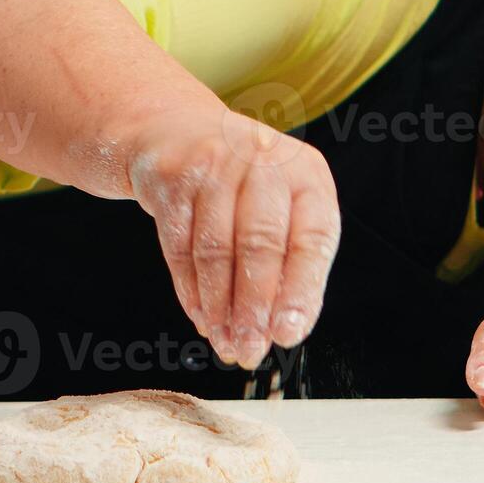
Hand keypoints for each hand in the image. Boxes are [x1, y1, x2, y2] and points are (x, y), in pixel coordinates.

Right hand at [127, 108, 341, 369]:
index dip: (301, 291)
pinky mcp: (172, 178)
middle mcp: (263, 160)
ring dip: (219, 307)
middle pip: (260, 244)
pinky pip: (179, 246)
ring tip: (225, 341)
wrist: (177, 134)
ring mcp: (214, 165)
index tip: (289, 333)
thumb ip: (292, 263)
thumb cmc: (242, 182)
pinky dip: (190, 290)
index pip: (311, 238)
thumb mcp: (283, 209)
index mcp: (306, 174)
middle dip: (254, 306)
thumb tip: (286, 328)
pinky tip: (201, 316)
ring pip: (214, 249)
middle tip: (251, 348)